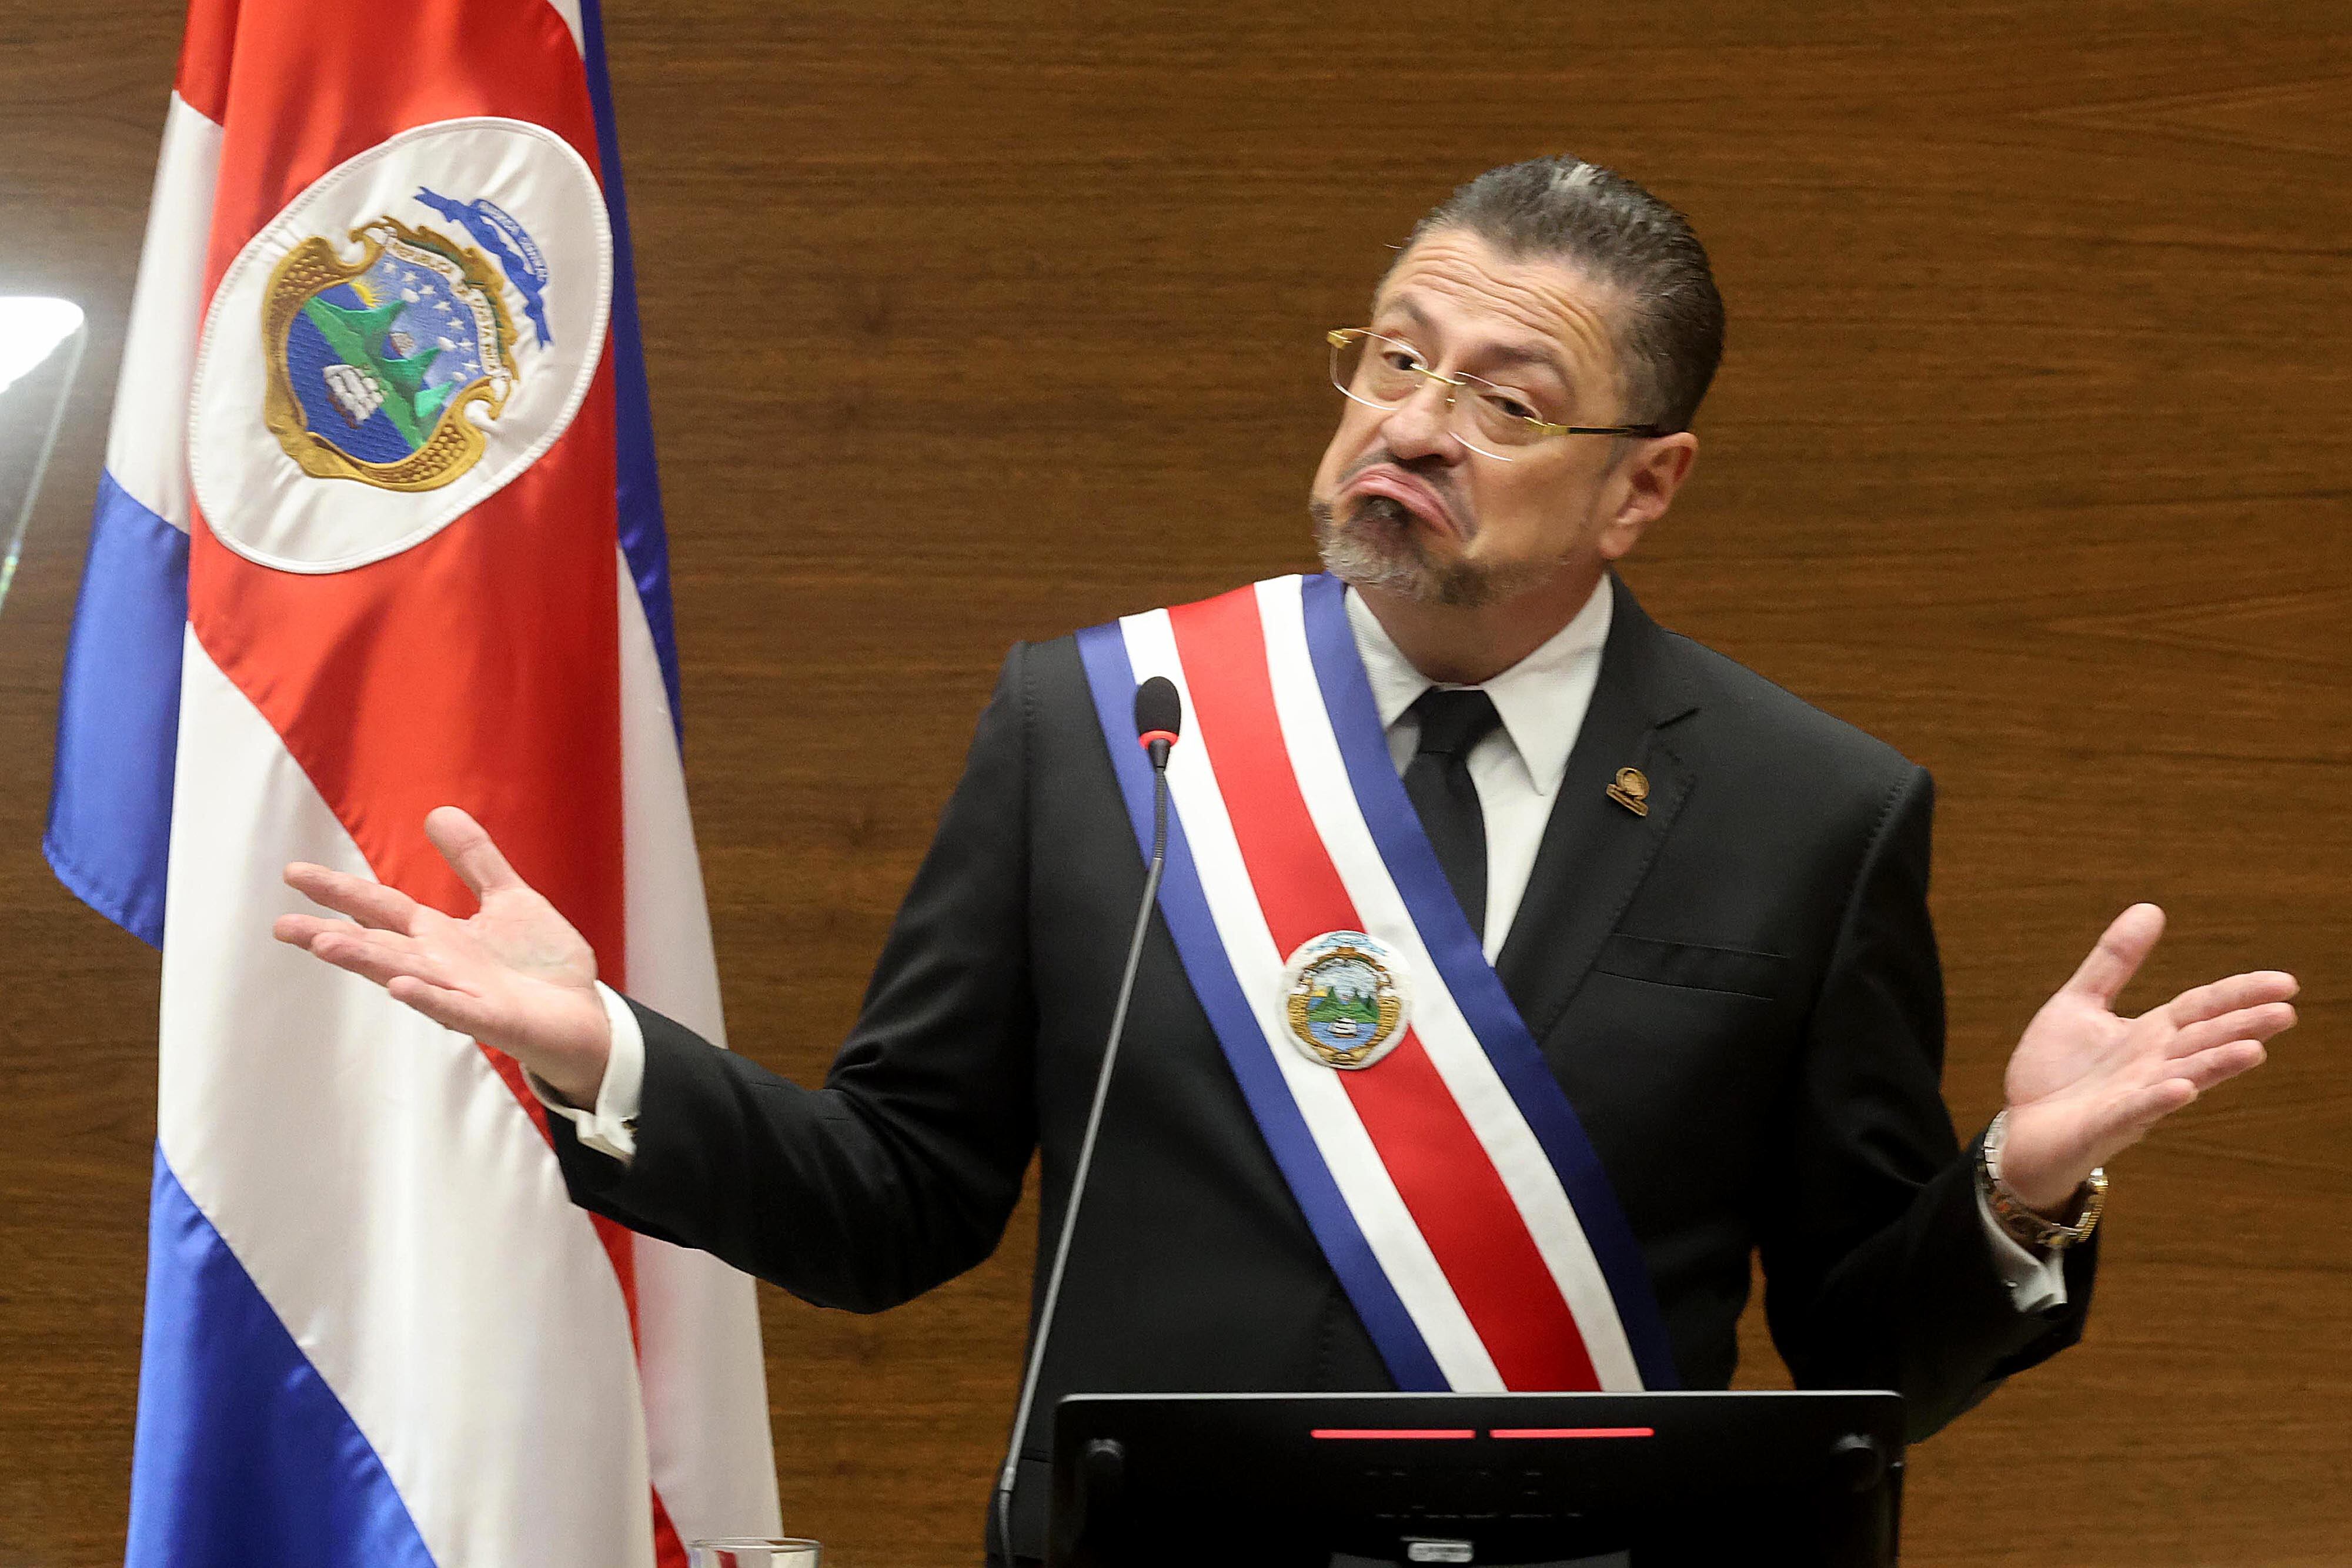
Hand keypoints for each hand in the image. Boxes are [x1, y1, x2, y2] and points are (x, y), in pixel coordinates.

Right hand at [273, 806, 613, 1105]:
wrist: (583, 1016)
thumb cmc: (541, 965)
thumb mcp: (510, 900)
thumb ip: (475, 861)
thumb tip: (437, 812)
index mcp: (441, 936)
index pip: (380, 907)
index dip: (340, 890)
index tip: (292, 873)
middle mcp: (441, 966)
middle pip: (377, 945)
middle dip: (331, 934)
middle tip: (282, 925)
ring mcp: (463, 995)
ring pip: (405, 975)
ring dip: (366, 961)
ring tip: (323, 944)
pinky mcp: (494, 1020)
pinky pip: (457, 1010)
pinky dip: (429, 997)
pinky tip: (400, 986)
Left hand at [1998, 904, 2298, 1211]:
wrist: (2021, 1131)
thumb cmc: (2057, 1071)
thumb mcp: (2079, 1003)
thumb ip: (2114, 961)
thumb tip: (2151, 908)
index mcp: (2149, 1036)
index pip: (2202, 1008)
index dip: (2241, 994)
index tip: (2287, 982)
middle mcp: (2152, 1067)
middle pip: (2203, 1041)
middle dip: (2243, 1028)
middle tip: (2287, 1012)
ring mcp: (2132, 1098)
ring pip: (2182, 1078)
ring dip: (2216, 1066)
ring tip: (2254, 1050)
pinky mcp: (2102, 1125)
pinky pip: (2133, 1111)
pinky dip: (2157, 1100)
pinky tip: (2182, 1089)